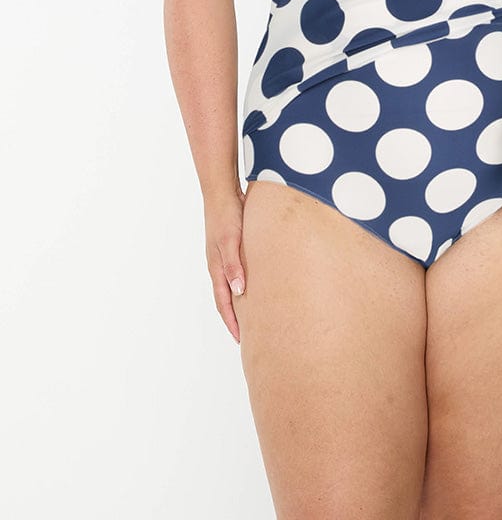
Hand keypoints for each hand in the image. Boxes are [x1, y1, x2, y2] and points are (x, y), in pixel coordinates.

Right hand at [203, 185, 246, 344]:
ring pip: (232, 286)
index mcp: (216, 267)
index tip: (242, 340)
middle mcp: (218, 265)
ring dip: (240, 302)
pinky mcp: (232, 246)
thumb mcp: (230, 240)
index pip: (223, 302)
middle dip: (235, 318)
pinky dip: (244, 284)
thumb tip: (240, 292)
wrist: (222, 191)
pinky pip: (237, 272)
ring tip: (254, 316)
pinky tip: (256, 285)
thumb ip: (234, 265)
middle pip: (226, 298)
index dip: (232, 322)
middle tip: (249, 335)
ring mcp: (224, 256)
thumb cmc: (226, 215)